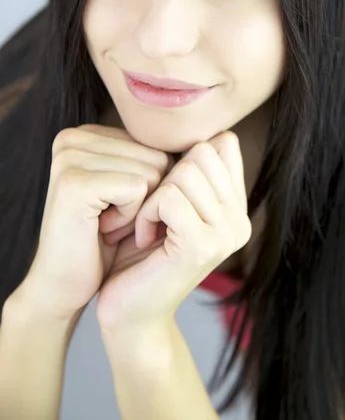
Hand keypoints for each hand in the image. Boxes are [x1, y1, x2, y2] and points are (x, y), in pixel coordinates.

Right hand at [14, 124, 173, 320]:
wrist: (64, 286)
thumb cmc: (103, 238)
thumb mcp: (130, 189)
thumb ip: (149, 158)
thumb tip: (205, 144)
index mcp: (86, 133)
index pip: (156, 145)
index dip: (151, 185)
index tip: (118, 206)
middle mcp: (74, 138)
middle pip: (157, 156)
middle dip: (147, 197)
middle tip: (111, 218)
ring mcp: (70, 158)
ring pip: (152, 172)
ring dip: (139, 209)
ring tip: (106, 223)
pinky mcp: (75, 183)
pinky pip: (137, 189)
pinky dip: (130, 218)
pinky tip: (103, 229)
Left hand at [96, 131, 250, 334]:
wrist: (130, 311)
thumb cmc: (143, 253)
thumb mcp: (173, 204)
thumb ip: (194, 173)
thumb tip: (210, 134)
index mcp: (237, 206)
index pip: (223, 143)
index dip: (185, 158)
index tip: (168, 192)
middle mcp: (240, 220)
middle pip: (204, 152)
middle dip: (167, 176)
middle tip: (155, 212)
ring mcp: (226, 234)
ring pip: (185, 172)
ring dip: (154, 197)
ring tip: (150, 226)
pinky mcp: (202, 246)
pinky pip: (169, 197)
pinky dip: (147, 213)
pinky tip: (146, 238)